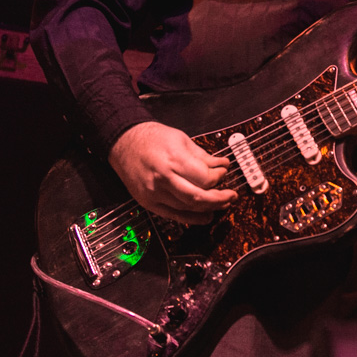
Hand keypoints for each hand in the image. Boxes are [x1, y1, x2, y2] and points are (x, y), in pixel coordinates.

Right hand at [108, 121, 234, 224]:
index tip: (224, 171)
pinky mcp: (149, 202)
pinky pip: (174, 215)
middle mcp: (163, 179)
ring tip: (223, 204)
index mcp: (173, 160)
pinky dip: (192, 218)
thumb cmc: (152, 138)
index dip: (219, 177)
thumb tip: (222, 166)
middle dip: (220, 199)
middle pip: (198, 197)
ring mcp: (154, 193)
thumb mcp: (182, 140)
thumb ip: (203, 156)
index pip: (204, 178)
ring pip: (188, 208)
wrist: (123, 143)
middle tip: (232, 195)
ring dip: (209, 208)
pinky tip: (206, 217)